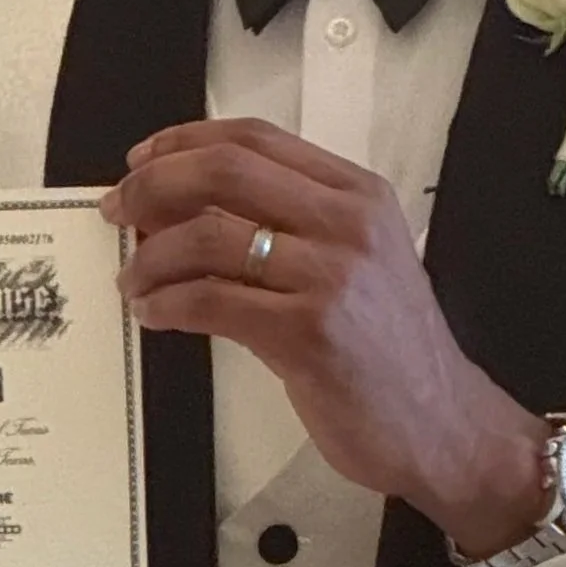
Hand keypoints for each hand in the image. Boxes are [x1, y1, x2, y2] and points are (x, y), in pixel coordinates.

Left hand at [99, 117, 551, 557]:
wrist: (447, 428)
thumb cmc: (390, 349)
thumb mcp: (355, 259)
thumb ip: (286, 222)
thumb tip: (182, 206)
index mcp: (357, 194)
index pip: (253, 138)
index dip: (184, 141)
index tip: (141, 160)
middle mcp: (347, 223)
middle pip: (224, 170)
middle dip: (154, 185)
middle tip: (118, 210)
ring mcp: (330, 275)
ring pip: (207, 235)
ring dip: (150, 256)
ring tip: (131, 278)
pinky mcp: (309, 332)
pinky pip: (210, 300)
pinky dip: (166, 301)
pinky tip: (154, 312)